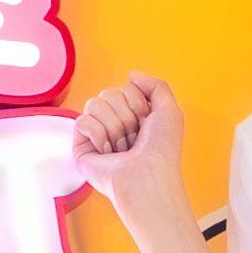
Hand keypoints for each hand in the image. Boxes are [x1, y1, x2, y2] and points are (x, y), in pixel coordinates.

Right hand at [69, 75, 187, 219]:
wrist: (147, 177)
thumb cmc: (161, 151)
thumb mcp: (170, 110)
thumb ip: (156, 85)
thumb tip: (131, 75)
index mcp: (133, 115)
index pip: (125, 88)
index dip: (138, 103)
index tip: (147, 124)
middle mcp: (115, 123)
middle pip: (108, 93)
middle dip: (126, 115)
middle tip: (134, 139)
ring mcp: (97, 134)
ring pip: (95, 104)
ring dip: (114, 127)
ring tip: (122, 148)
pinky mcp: (81, 146)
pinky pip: (82, 120)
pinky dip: (99, 135)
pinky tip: (107, 152)